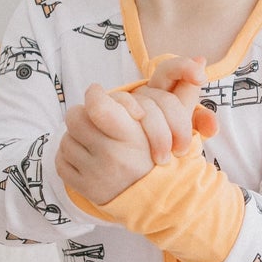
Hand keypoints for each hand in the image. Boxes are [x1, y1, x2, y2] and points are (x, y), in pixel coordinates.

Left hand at [57, 56, 217, 206]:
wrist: (162, 203)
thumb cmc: (166, 159)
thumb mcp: (177, 126)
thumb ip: (183, 92)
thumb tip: (200, 58)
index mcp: (133, 139)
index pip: (96, 106)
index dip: (95, 96)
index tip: (98, 94)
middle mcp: (112, 157)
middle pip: (76, 117)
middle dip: (85, 116)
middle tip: (97, 121)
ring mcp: (94, 174)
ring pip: (67, 138)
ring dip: (78, 137)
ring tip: (95, 141)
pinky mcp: (81, 187)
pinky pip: (62, 161)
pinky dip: (72, 158)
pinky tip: (89, 160)